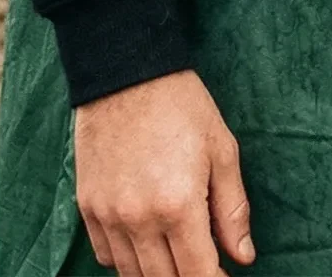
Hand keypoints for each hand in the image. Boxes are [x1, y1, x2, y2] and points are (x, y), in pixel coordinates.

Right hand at [74, 70, 254, 275]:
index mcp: (178, 205)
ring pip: (132, 275)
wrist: (127, 75)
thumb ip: (232, 209)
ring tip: (179, 258)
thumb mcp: (221, 150)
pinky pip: (106, 256)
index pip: (196, 274)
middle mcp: (138, 220)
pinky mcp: (87, 209)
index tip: (225, 276)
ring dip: (158, 274)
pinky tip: (147, 244)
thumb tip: (243, 256)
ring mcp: (108, 217)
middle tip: (205, 267)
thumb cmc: (182, 107)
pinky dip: (128, 261)